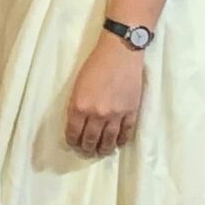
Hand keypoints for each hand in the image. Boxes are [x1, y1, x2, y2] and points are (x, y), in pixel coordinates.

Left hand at [66, 36, 145, 156]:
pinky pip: (126, 133)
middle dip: (87, 148)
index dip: (73, 141)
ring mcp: (116, 115)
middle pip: (90, 140)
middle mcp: (97, 114)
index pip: (74, 132)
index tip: (74, 144)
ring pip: (108, 140)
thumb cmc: (95, 64)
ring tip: (101, 151)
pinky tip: (117, 143)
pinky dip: (121, 140)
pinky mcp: (131, 112)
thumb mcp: (77, 85)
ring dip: (103, 149)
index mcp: (79, 106)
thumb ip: (77, 105)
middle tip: (87, 151)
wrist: (120, 53)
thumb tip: (78, 123)